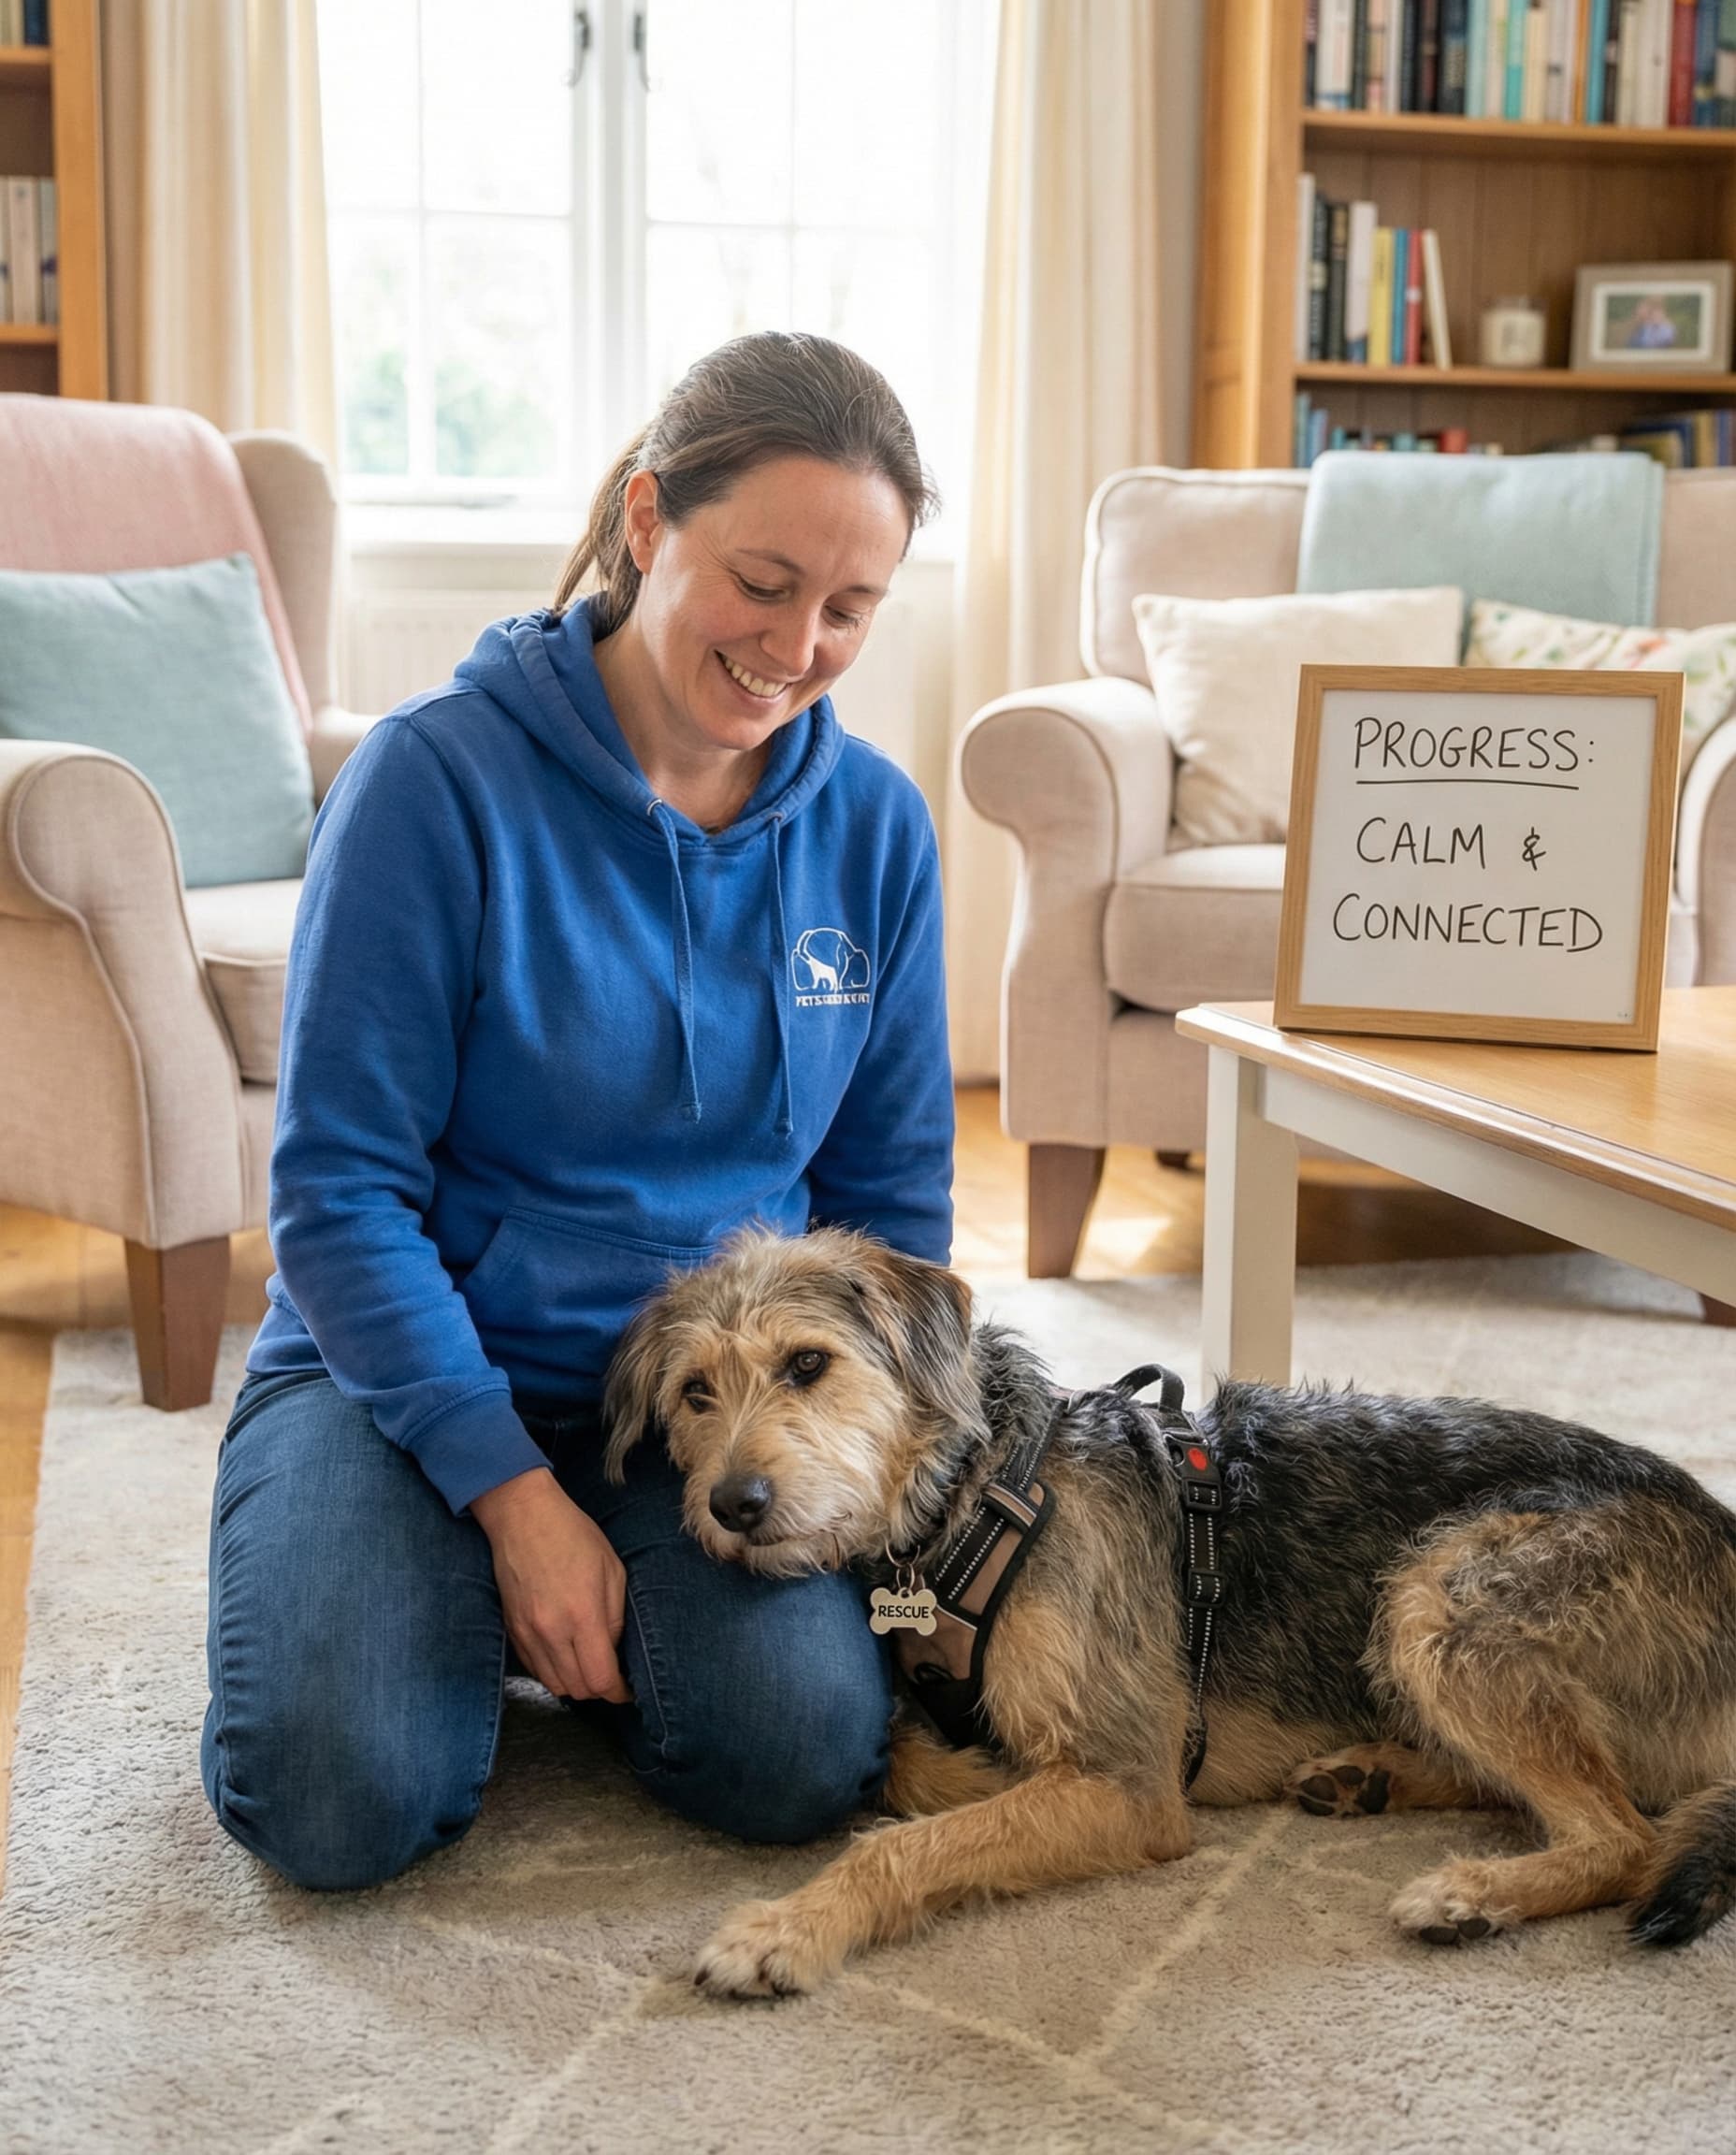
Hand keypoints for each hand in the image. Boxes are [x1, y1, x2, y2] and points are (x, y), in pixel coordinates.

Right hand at [470, 1468, 632, 1703]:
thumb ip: (615, 1618)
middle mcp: (551, 1632)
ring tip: (588, 1665)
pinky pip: (534, 1669)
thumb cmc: (573, 1535)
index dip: (618, 1691)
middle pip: (578, 1689)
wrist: (522, 1517)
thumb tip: (613, 1651)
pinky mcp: (512, 1630)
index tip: (627, 1689)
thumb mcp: (612, 1569)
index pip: (600, 1679)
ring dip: (575, 1683)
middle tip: (611, 1674)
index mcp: (582, 1615)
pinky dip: (553, 1671)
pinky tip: (565, 1654)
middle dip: (599, 1689)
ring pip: (554, 1685)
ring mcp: (527, 1633)